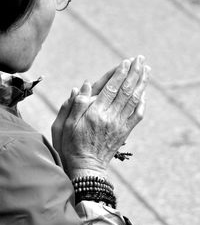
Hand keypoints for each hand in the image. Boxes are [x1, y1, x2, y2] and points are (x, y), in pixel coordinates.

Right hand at [52, 56, 149, 177]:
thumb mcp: (67, 124)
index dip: (119, 73)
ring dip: (142, 83)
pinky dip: (142, 102)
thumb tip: (83, 84)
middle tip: (141, 58)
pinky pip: (137, 115)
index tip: (126, 61)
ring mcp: (120, 125)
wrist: (87, 166)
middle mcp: (110, 117)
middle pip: (126, 90)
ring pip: (134, 100)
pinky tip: (144, 93)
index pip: (111, 88)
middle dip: (134, 72)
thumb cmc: (73, 144)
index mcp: (95, 113)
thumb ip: (76, 104)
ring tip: (147, 70)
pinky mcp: (124, 131)